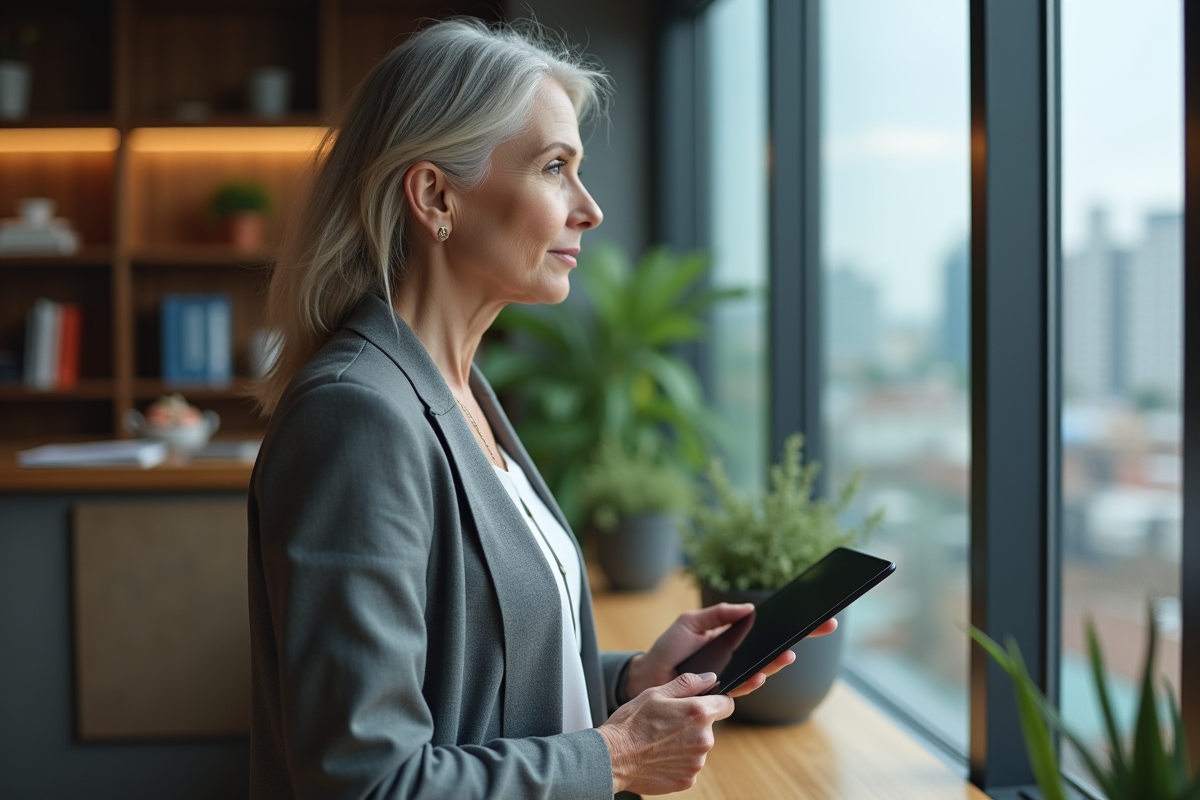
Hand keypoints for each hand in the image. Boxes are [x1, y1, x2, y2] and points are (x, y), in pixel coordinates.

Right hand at [597, 671, 733, 794]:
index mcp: (698, 713)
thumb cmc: (630, 723)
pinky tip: (658, 756)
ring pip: (698, 747)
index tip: (704, 702)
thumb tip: (711, 678)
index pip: (727, 704)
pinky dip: (677, 761)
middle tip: (667, 723)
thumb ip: (688, 683)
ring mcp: (696, 762)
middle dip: (693, 723)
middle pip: (709, 727)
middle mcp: (703, 739)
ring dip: (685, 743)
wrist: (612, 757)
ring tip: (659, 741)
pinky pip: (688, 765)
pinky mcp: (688, 780)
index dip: (716, 701)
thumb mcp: (655, 693)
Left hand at [623, 604, 837, 699]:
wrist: (648, 675)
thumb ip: (718, 615)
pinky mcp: (720, 692)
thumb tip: (749, 608)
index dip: (791, 624)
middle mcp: (739, 659)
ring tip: (789, 653)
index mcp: (735, 640)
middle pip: (775, 650)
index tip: (817, 612)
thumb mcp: (691, 622)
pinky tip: (760, 673)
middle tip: (825, 626)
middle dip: (800, 639)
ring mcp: (732, 676)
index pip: (768, 631)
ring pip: (763, 670)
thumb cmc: (670, 649)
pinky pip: (741, 688)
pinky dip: (752, 680)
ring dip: (777, 663)